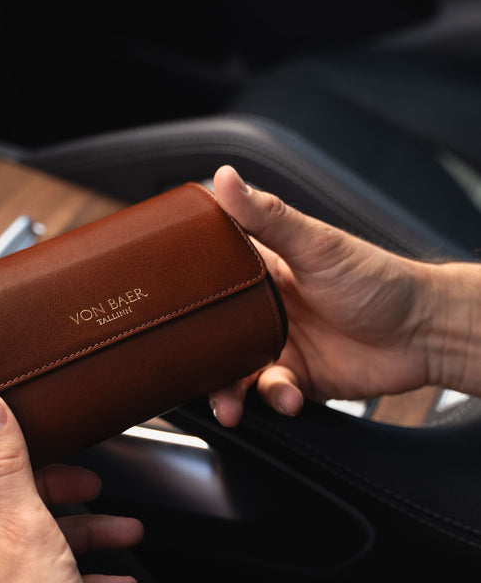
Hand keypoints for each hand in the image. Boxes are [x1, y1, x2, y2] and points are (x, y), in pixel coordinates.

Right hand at [209, 165, 438, 426]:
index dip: (184, 291)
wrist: (424, 333)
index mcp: (261, 273)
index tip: (158, 301)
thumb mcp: (317, 245)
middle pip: (213, 334)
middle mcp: (263, 311)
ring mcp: (278, 345)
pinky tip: (290, 395)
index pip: (210, 279)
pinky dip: (275, 397)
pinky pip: (270, 392)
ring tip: (231, 404)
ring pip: (234, 370)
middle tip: (186, 368)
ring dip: (228, 391)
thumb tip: (226, 178)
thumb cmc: (375, 279)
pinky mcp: (296, 377)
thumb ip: (268, 216)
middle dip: (198, 356)